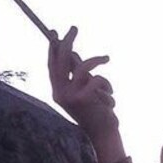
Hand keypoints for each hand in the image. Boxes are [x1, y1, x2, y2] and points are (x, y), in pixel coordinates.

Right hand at [47, 25, 124, 162]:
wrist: (104, 135)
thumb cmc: (97, 111)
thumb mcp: (85, 91)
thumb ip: (78, 75)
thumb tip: (73, 54)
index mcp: (57, 92)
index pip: (52, 65)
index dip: (52, 48)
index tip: (54, 33)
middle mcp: (59, 94)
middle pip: (62, 61)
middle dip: (68, 42)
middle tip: (74, 27)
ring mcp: (70, 96)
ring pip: (83, 67)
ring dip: (97, 60)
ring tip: (107, 58)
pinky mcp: (82, 98)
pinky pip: (97, 79)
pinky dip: (107, 87)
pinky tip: (110, 100)